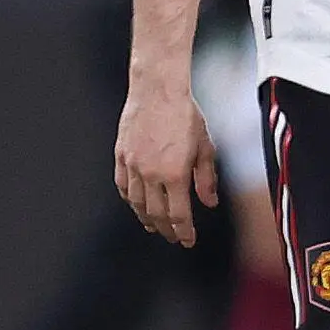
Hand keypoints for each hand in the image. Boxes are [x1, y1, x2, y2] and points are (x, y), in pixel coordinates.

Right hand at [113, 77, 217, 247]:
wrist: (157, 89)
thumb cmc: (185, 114)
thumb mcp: (205, 146)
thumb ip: (206, 178)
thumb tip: (209, 202)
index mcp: (174, 173)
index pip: (178, 215)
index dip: (184, 232)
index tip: (188, 241)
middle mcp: (150, 173)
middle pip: (157, 214)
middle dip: (167, 230)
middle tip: (174, 238)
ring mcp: (132, 165)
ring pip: (137, 203)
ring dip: (146, 218)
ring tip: (154, 226)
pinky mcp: (121, 155)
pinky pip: (122, 185)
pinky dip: (129, 199)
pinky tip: (136, 204)